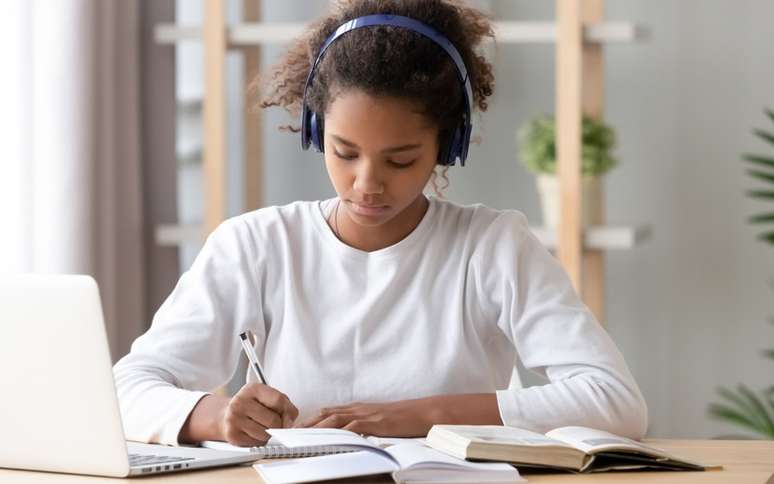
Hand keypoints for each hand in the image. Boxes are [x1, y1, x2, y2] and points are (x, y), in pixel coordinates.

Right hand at [218, 383, 298, 445]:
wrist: (224, 415)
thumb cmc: (250, 406)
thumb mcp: (265, 397)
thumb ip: (283, 404)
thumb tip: (290, 422)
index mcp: (252, 389)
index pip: (278, 400)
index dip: (288, 411)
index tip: (289, 416)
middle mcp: (241, 402)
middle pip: (274, 420)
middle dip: (278, 425)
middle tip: (272, 422)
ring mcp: (234, 419)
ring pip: (266, 434)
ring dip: (268, 434)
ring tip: (260, 426)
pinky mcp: (233, 435)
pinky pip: (257, 443)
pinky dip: (259, 440)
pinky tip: (252, 432)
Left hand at [296, 399, 435, 436]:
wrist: (420, 412)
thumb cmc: (402, 418)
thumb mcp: (378, 420)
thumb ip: (362, 425)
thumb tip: (349, 434)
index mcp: (357, 408)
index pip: (328, 412)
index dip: (311, 419)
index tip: (296, 428)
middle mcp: (358, 409)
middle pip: (326, 413)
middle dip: (307, 423)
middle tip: (290, 433)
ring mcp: (365, 414)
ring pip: (334, 418)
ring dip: (316, 427)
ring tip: (301, 436)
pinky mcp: (374, 422)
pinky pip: (352, 427)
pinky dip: (339, 432)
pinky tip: (329, 438)